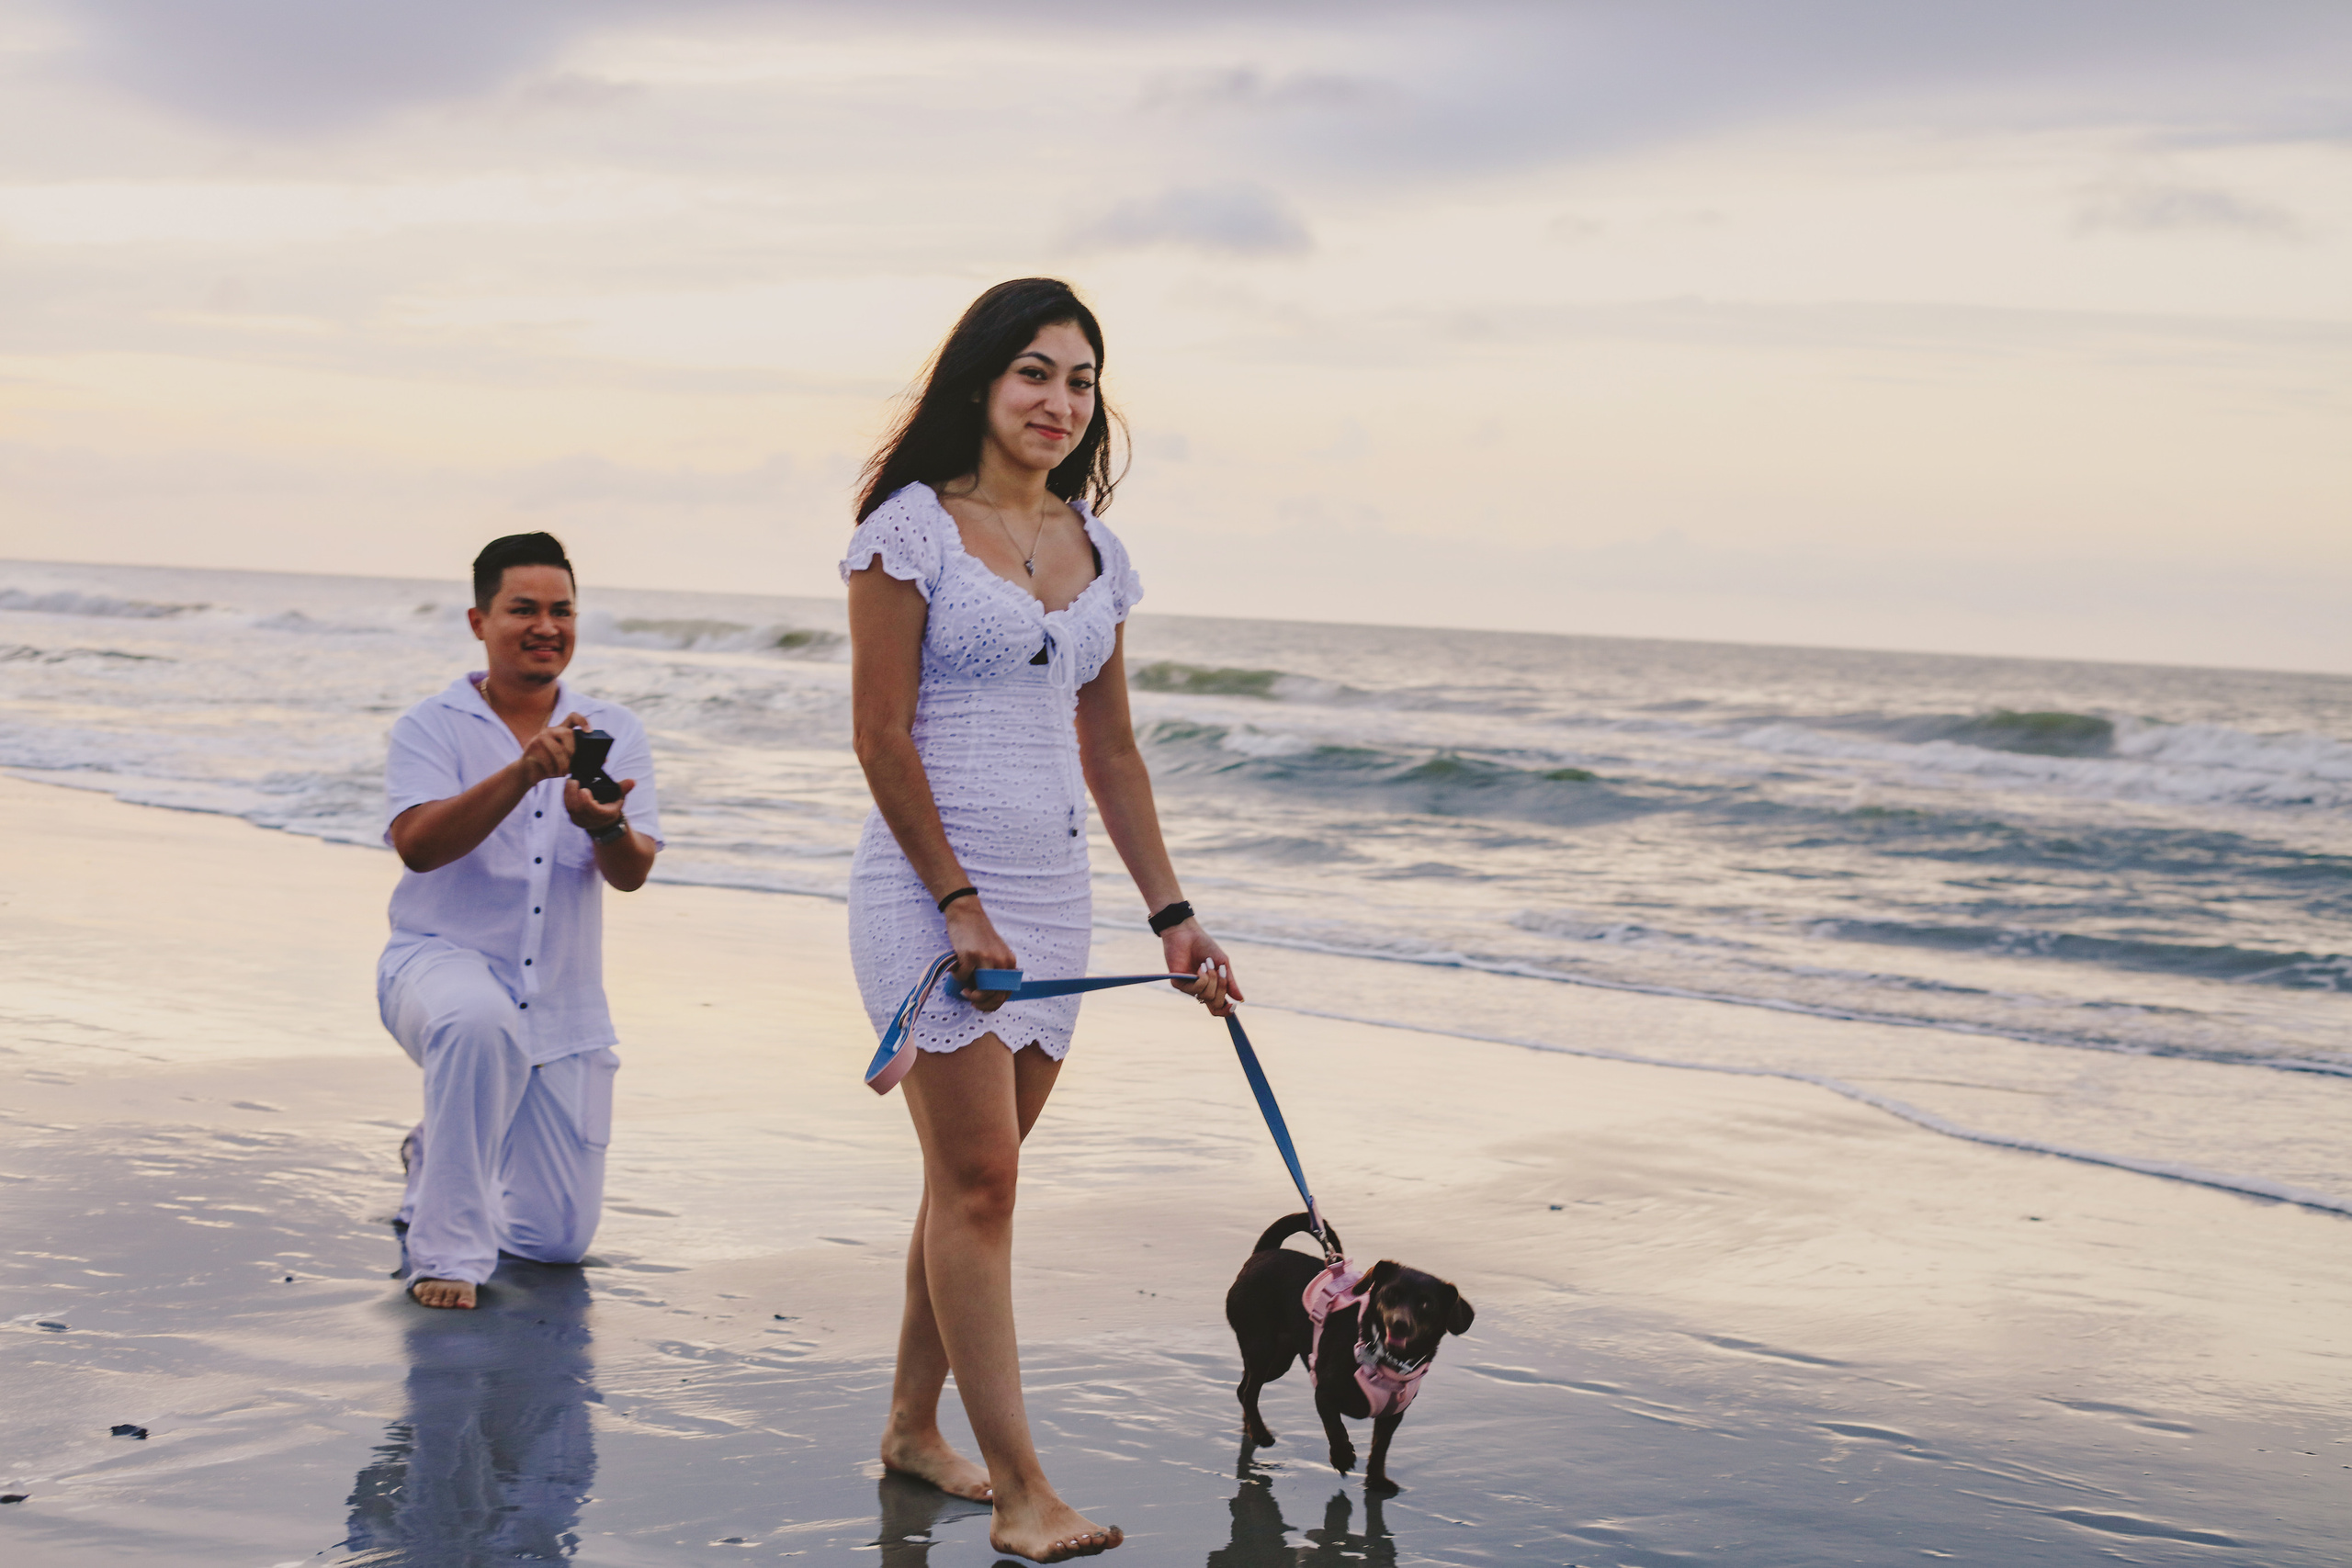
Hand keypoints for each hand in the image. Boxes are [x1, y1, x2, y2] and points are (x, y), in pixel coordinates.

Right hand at [515, 711, 593, 785]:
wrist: (529, 772)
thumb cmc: (552, 765)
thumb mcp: (570, 761)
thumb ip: (583, 758)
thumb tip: (604, 760)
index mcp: (562, 730)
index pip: (573, 717)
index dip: (583, 721)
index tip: (589, 732)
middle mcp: (551, 730)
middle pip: (567, 734)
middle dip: (573, 751)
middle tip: (572, 764)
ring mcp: (540, 737)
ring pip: (558, 749)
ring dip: (563, 764)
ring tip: (563, 772)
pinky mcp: (532, 747)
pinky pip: (546, 758)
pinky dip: (552, 769)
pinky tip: (553, 773)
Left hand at [564, 775, 634, 834]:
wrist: (604, 823)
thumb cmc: (611, 807)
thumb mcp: (619, 798)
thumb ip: (623, 789)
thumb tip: (632, 781)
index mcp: (602, 816)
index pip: (591, 810)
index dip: (585, 801)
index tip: (584, 789)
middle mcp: (589, 820)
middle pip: (576, 808)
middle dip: (572, 793)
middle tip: (573, 780)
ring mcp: (579, 820)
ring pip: (569, 807)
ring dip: (568, 793)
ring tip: (570, 781)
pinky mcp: (572, 816)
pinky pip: (566, 806)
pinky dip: (565, 795)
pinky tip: (568, 785)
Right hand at [944, 895, 1018, 1012]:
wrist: (966, 913)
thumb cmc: (977, 936)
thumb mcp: (994, 954)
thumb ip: (995, 973)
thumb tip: (987, 998)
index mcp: (1010, 963)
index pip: (1006, 993)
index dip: (993, 1004)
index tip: (981, 1005)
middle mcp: (1002, 962)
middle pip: (996, 995)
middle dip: (982, 1004)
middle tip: (971, 1001)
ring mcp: (988, 959)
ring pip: (984, 991)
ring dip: (972, 996)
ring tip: (965, 990)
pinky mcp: (972, 955)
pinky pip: (963, 976)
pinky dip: (958, 976)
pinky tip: (957, 967)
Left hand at [1162, 920, 1239, 1016]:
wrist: (1187, 933)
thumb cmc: (1204, 946)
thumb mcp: (1222, 964)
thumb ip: (1230, 982)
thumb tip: (1241, 1000)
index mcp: (1210, 987)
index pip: (1217, 1007)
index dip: (1226, 1011)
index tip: (1234, 1006)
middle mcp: (1198, 990)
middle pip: (1215, 1004)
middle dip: (1222, 988)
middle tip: (1221, 972)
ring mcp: (1187, 988)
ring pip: (1206, 996)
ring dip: (1212, 979)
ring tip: (1207, 963)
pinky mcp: (1177, 983)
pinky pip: (1195, 989)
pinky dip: (1202, 978)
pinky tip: (1200, 967)